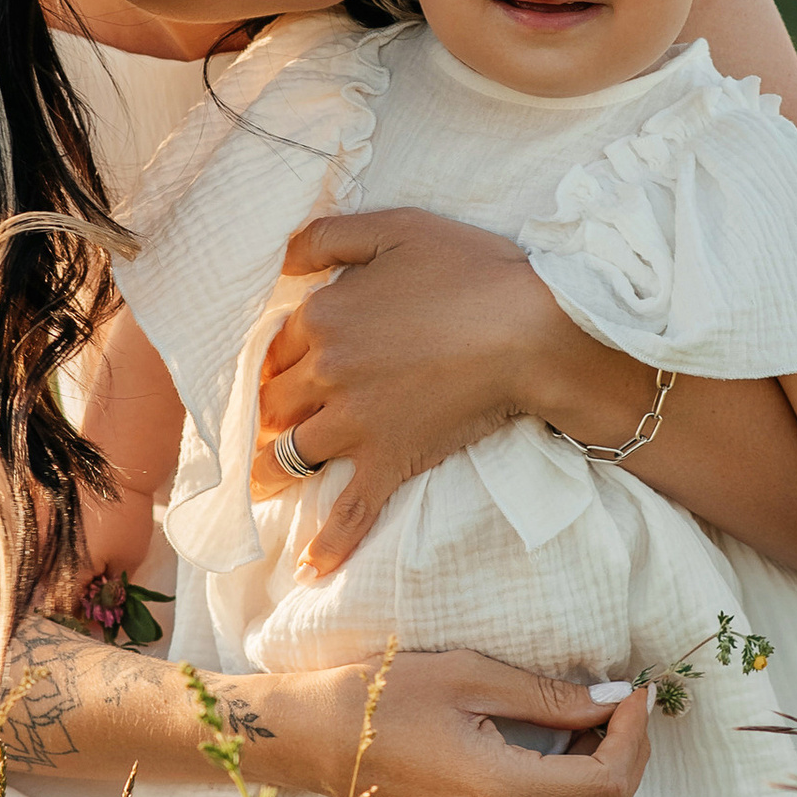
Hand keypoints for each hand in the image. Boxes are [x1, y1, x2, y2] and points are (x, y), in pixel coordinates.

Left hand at [258, 210, 583, 573]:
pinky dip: (330, 544)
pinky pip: (352, 511)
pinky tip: (310, 569)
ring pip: (291, 455)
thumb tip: (280, 259)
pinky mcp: (391, 460)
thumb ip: (328, 237)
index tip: (280, 369)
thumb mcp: (395, 227)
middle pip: (274, 402)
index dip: (277, 358)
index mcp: (321, 318)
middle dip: (266, 413)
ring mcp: (355, 424)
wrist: (532, 329)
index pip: (276, 346)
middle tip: (266, 424)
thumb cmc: (472, 270)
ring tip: (264, 484)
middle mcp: (326, 374)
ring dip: (271, 471)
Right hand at [308, 649, 651, 796]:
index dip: (633, 737)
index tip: (632, 692)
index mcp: (497, 789)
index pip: (606, 783)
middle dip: (629, 757)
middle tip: (620, 705)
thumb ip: (550, 695)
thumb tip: (613, 698)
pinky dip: (571, 795)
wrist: (317, 739)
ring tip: (591, 722)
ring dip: (603, 778)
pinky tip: (559, 750)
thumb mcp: (471, 676)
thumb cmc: (384, 695)